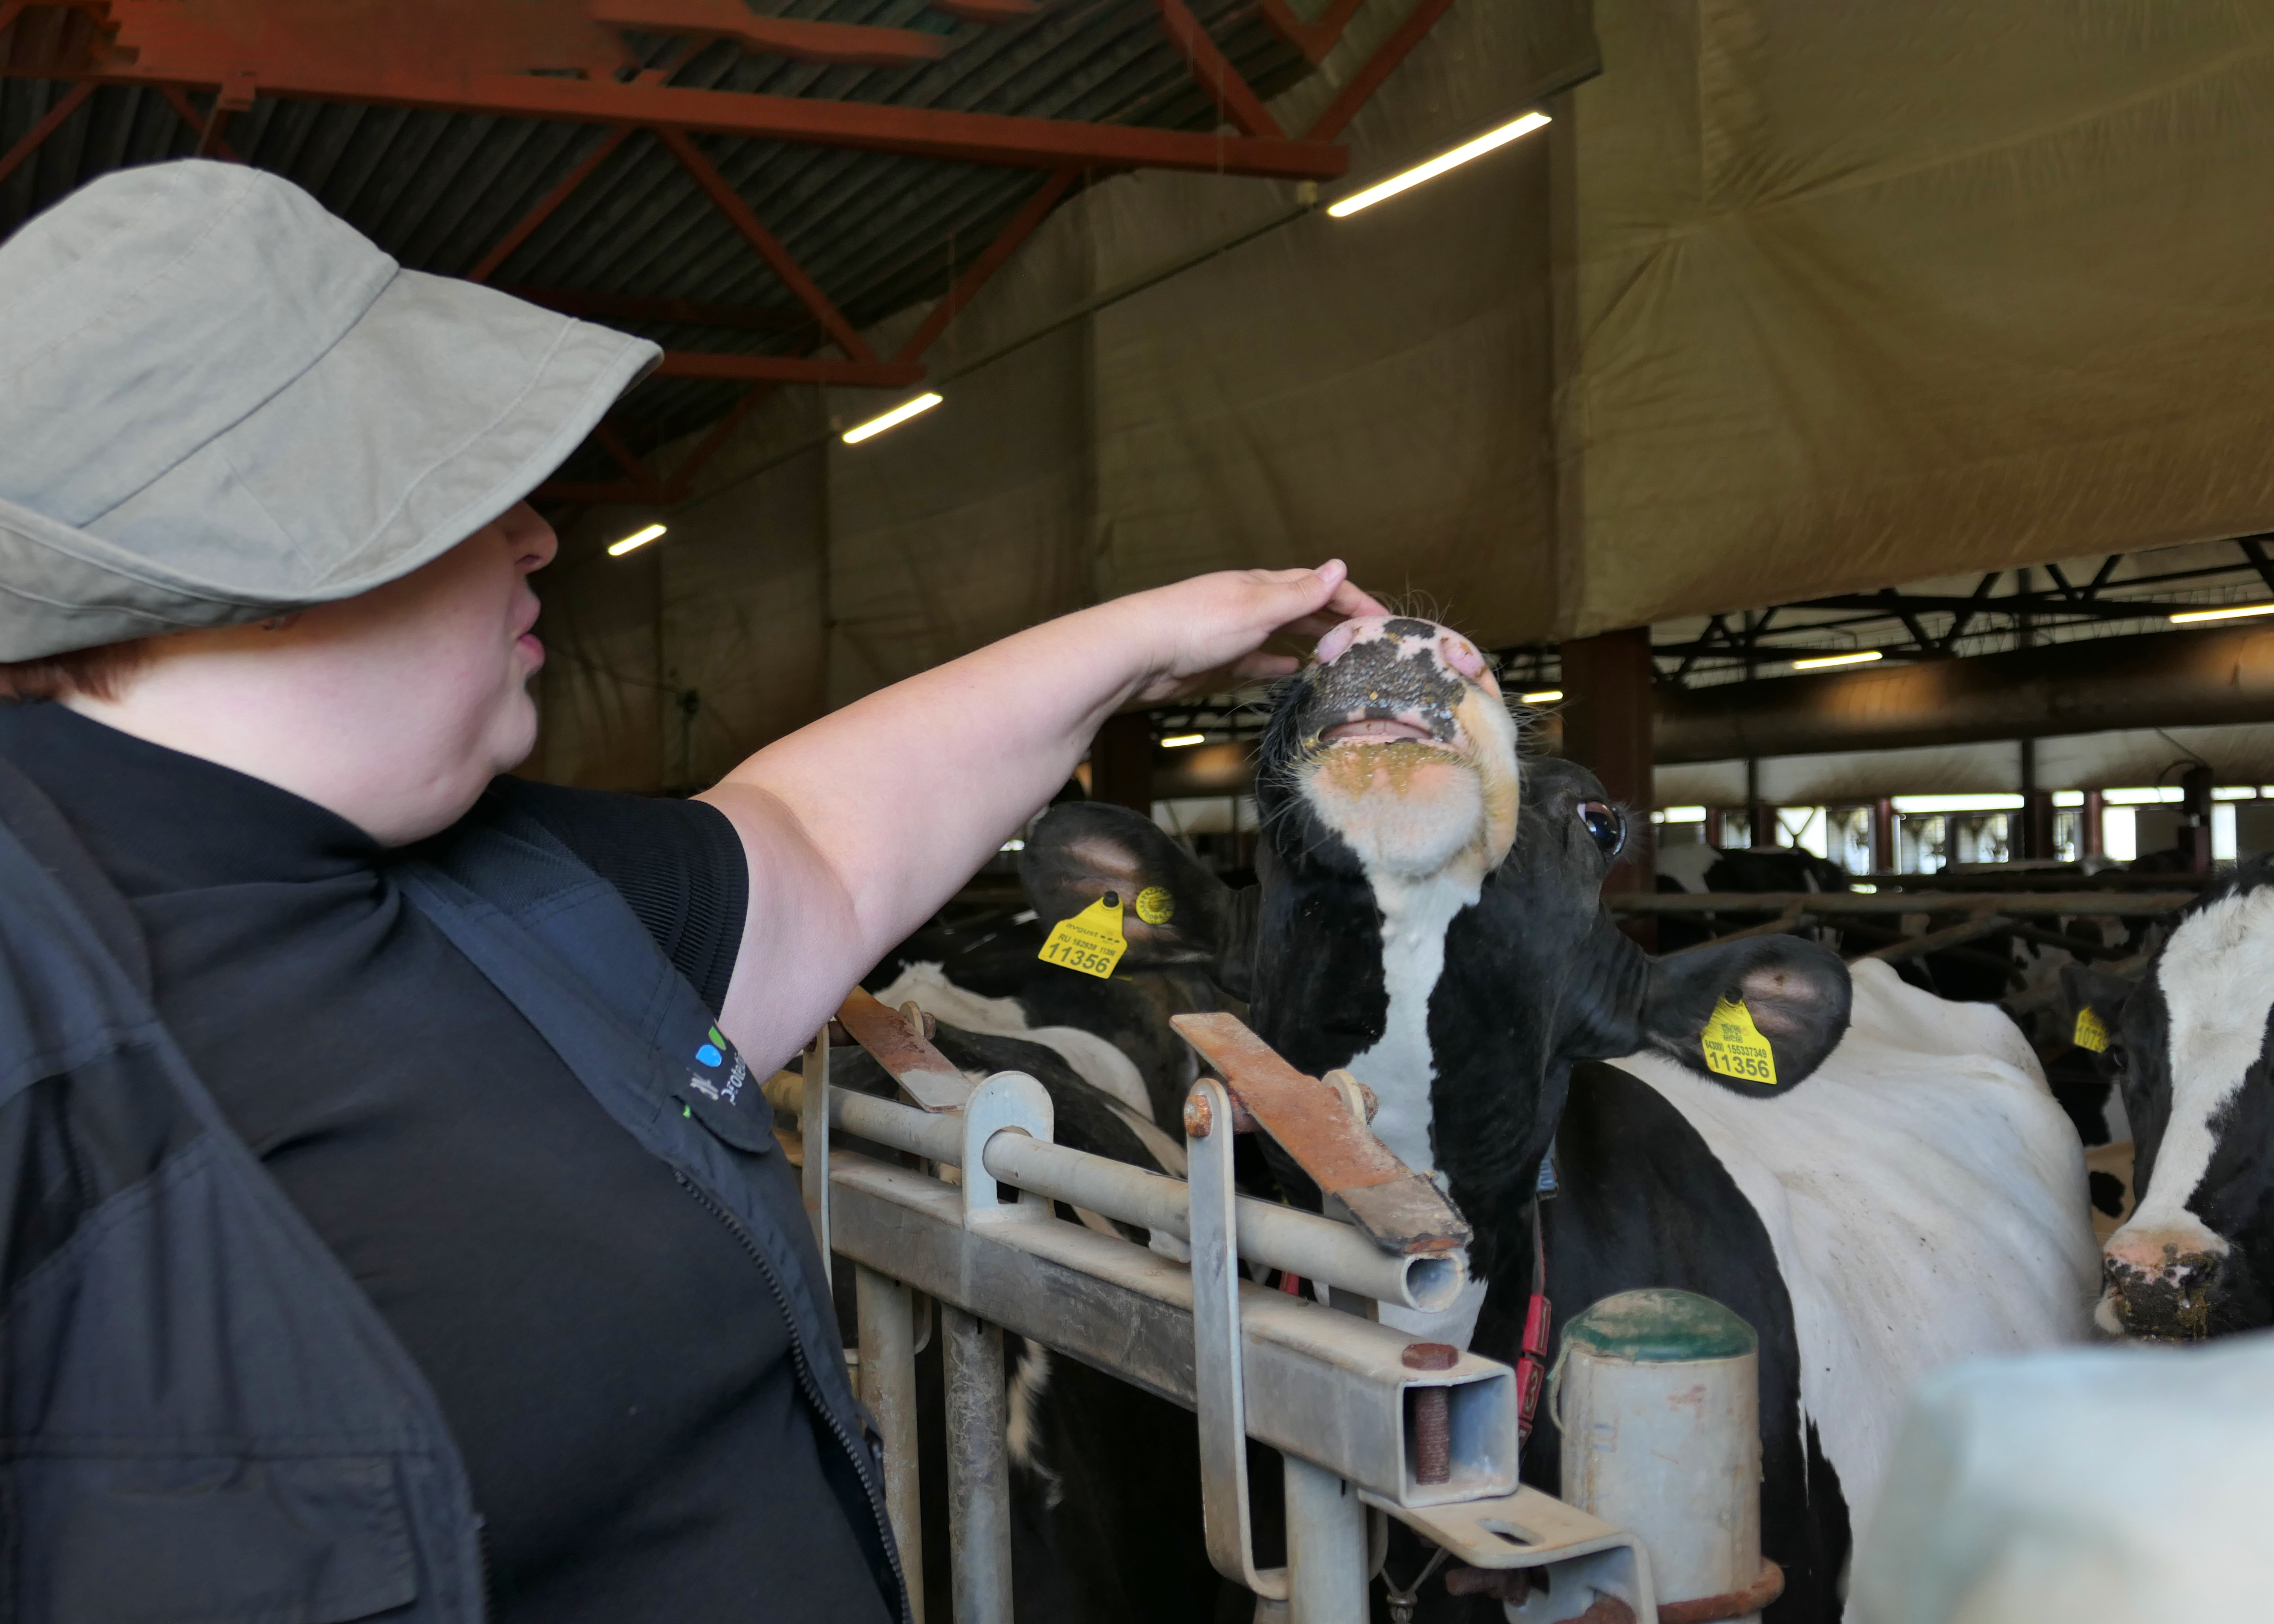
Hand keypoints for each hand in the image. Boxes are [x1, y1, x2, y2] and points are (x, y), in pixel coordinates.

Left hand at [1119, 561, 1391, 704]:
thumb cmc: (1196, 624)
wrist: (1139, 653)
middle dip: (1337, 619)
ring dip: (1312, 640)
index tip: (1383, 620)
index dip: (1352, 599)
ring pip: (1284, 634)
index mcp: (1263, 585)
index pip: (1318, 586)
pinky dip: (1278, 662)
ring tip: (1341, 654)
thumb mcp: (1257, 607)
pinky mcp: (1220, 661)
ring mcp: (1236, 632)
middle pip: (1304, 608)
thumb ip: (1299, 595)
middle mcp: (1252, 604)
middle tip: (1370, 639)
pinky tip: (1292, 669)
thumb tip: (1339, 566)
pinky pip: (1258, 660)